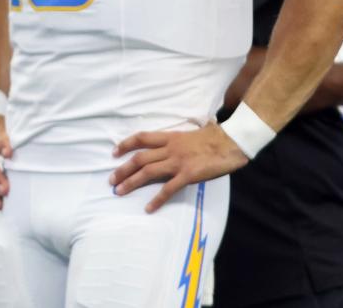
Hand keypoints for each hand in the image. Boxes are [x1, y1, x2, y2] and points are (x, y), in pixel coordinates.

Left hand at [109, 122, 247, 212]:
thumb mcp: (191, 134)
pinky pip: (168, 188)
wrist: (232, 141)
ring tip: (119, 191)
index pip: (142, 138)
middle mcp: (170, 148)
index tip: (114, 152)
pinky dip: (157, 199)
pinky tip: (148, 208)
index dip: (126, 144)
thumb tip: (173, 143)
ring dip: (131, 182)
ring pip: (148, 172)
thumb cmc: (215, 137)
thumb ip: (178, 140)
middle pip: (139, 158)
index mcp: (170, 137)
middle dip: (122, 169)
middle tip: (111, 180)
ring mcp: (178, 162)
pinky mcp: (188, 174)